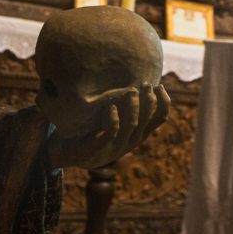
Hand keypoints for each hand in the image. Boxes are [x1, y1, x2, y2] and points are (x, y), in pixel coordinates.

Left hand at [46, 84, 169, 170]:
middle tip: (145, 83)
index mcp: (137, 133)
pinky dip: (113, 119)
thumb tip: (134, 79)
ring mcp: (116, 146)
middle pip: (147, 120)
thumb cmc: (93, 130)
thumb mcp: (114, 118)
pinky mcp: (99, 149)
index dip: (164, 102)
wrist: (68, 153)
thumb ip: (124, 105)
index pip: (160, 119)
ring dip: (133, 107)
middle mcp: (130, 141)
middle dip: (149, 100)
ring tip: (130, 90)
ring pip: (131, 125)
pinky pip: (110, 133)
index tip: (159, 86)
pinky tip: (111, 107)